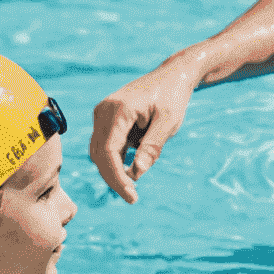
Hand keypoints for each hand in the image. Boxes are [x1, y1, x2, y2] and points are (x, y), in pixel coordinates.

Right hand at [90, 66, 197, 203]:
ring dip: (116, 169)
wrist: (172, 75)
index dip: (116, 178)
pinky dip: (119, 158)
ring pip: (100, 152)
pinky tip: (137, 160)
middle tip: (133, 198)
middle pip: (99, 154)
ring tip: (137, 179)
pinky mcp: (106, 118)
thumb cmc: (173, 97)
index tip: (131, 196)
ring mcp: (102, 113)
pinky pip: (107, 145)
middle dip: (114, 178)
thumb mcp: (169, 123)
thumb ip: (152, 147)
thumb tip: (136, 174)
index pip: (108, 151)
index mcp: (119, 109)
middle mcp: (104, 110)